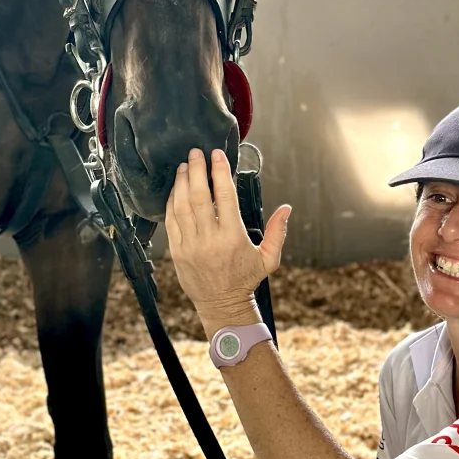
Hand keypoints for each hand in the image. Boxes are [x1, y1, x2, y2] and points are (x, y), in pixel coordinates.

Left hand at [165, 148, 290, 335]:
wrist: (221, 306)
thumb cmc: (246, 280)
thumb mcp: (269, 259)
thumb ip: (278, 232)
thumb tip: (287, 208)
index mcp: (233, 237)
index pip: (224, 196)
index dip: (220, 172)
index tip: (217, 155)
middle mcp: (209, 239)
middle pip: (199, 196)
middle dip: (196, 170)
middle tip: (196, 153)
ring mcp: (190, 246)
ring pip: (182, 206)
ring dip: (181, 182)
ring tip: (184, 166)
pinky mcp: (177, 252)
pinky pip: (171, 221)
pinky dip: (172, 202)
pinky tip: (176, 189)